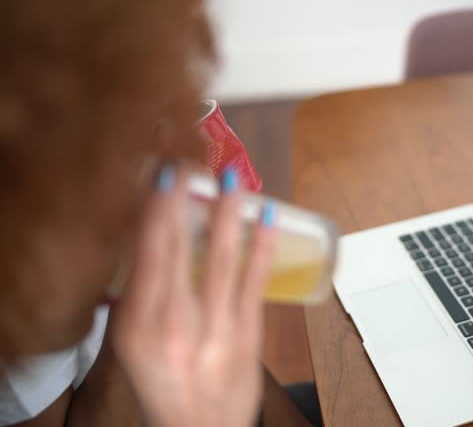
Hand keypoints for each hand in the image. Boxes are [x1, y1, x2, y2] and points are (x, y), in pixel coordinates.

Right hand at [111, 166, 276, 426]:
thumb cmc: (163, 382)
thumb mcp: (132, 343)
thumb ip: (139, 296)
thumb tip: (151, 240)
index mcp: (138, 326)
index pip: (146, 257)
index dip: (155, 212)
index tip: (163, 175)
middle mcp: (175, 325)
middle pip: (178, 253)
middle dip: (184, 203)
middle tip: (190, 161)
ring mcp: (216, 329)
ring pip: (221, 262)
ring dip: (228, 216)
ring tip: (233, 180)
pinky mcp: (248, 333)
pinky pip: (256, 283)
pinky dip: (262, 247)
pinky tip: (269, 218)